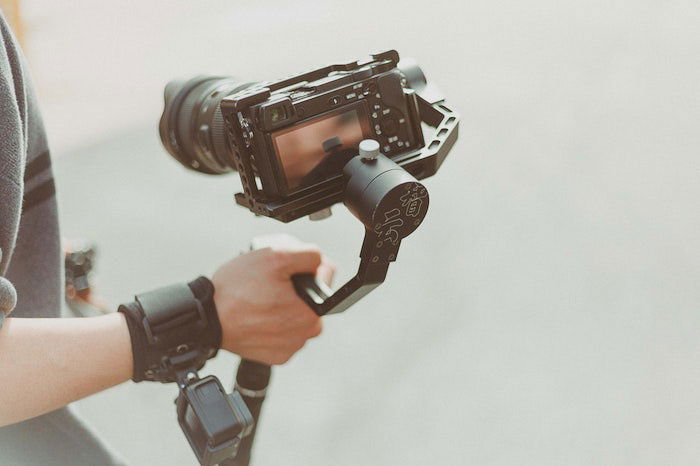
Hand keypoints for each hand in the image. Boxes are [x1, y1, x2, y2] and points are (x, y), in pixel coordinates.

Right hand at [212, 234, 334, 364]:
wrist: (206, 318)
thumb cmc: (236, 291)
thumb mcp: (275, 257)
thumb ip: (308, 255)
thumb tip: (322, 262)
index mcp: (312, 314)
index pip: (324, 277)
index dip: (304, 265)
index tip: (283, 269)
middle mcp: (305, 335)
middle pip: (309, 297)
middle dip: (294, 286)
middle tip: (268, 282)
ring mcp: (289, 348)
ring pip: (295, 314)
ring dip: (283, 304)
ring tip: (259, 297)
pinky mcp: (274, 355)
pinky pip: (282, 331)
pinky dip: (273, 322)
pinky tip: (257, 314)